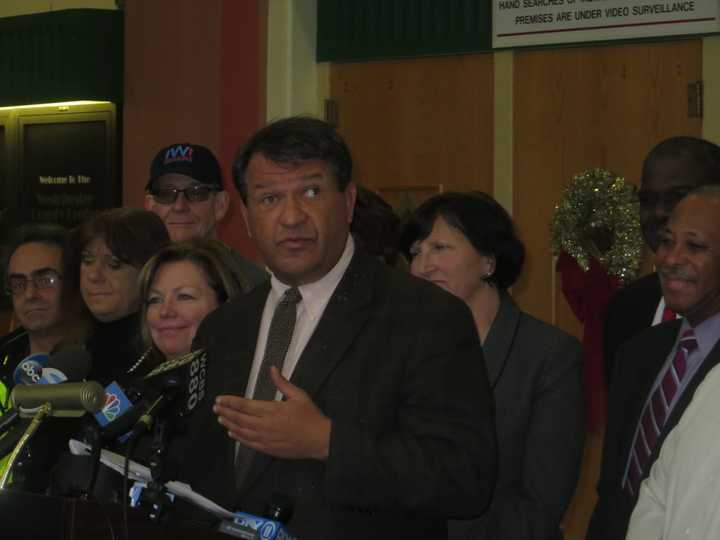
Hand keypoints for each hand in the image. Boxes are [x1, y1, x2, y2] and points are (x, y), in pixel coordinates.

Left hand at [213, 367, 330, 459]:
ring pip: (241, 431)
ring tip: (220, 419)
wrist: (319, 439)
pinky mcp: (268, 448)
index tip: (220, 399)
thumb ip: (282, 383)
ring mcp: (265, 438)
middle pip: (239, 418)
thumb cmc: (310, 416)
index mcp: (272, 409)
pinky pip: (248, 443)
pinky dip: (238, 437)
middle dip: (226, 412)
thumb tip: (272, 369)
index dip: (230, 402)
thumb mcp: (299, 395)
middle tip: (215, 408)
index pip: (245, 405)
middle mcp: (265, 424)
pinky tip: (232, 433)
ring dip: (229, 424)